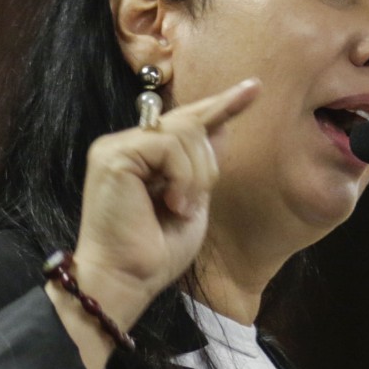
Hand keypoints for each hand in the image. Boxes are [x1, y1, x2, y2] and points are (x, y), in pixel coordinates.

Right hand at [68, 78, 260, 330]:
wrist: (127, 280)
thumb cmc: (156, 252)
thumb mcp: (194, 201)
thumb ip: (202, 165)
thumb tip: (223, 125)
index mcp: (143, 156)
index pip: (187, 120)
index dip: (222, 104)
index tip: (255, 88)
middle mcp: (126, 145)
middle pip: (190, 123)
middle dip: (206, 163)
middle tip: (193, 202)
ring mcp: (116, 147)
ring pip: (184, 132)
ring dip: (196, 175)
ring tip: (180, 208)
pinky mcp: (113, 155)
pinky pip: (168, 146)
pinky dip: (183, 177)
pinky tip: (172, 204)